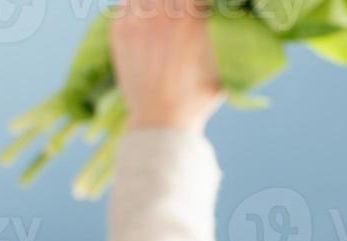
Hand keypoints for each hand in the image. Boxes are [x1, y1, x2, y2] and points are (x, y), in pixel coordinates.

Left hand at [111, 0, 222, 130]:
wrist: (160, 123)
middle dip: (178, 2)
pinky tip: (145, 22)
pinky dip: (136, 9)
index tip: (199, 9)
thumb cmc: (197, 98)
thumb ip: (225, 35)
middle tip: (181, 12)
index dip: (197, 3)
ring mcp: (137, 20)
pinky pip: (126, 4)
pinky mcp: (119, 30)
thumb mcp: (223, 66)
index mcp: (191, 17)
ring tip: (162, 17)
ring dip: (155, 3)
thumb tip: (227, 16)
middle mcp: (162, 13)